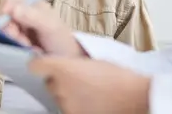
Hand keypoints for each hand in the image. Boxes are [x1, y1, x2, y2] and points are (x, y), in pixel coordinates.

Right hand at [0, 0, 85, 56]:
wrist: (67, 61)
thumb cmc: (62, 41)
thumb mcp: (51, 27)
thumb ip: (33, 16)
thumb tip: (13, 9)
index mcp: (32, 5)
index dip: (6, 7)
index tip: (7, 20)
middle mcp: (23, 14)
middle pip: (5, 16)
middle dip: (10, 29)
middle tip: (22, 41)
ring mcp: (19, 28)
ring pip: (4, 31)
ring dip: (13, 40)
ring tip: (28, 48)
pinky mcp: (16, 41)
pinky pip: (7, 42)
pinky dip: (14, 47)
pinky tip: (26, 52)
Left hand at [29, 57, 150, 113]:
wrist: (136, 99)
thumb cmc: (119, 78)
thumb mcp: (92, 62)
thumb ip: (71, 64)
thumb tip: (64, 67)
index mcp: (62, 68)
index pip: (35, 66)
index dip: (39, 65)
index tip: (43, 65)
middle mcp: (59, 87)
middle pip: (49, 83)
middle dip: (59, 82)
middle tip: (77, 81)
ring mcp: (65, 105)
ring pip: (58, 98)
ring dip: (68, 95)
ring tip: (89, 94)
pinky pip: (67, 110)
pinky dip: (76, 107)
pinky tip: (92, 103)